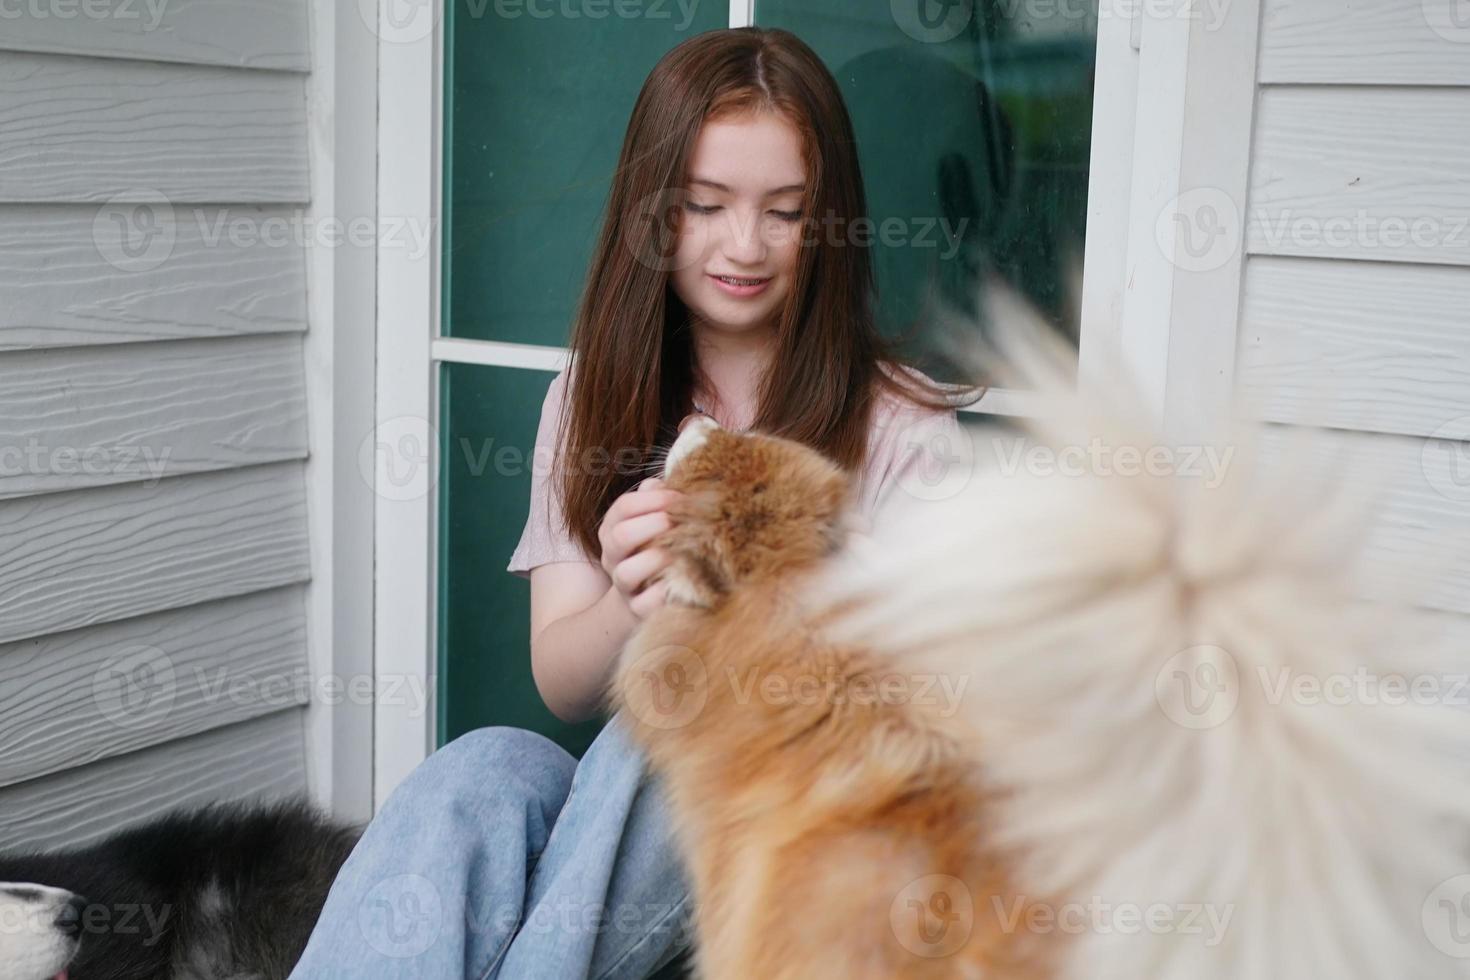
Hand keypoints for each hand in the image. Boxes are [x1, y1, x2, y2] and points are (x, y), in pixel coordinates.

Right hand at [599, 476, 682, 618]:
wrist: (639, 597)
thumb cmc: (652, 547)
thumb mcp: (650, 520)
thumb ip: (655, 500)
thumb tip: (662, 484)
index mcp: (613, 529)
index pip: (623, 507)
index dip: (654, 499)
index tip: (680, 498)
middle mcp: (613, 556)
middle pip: (620, 536)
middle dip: (652, 525)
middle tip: (676, 522)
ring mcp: (623, 584)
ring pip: (627, 573)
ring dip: (655, 560)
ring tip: (676, 553)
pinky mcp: (636, 609)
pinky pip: (644, 604)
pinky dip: (662, 594)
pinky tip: (680, 581)